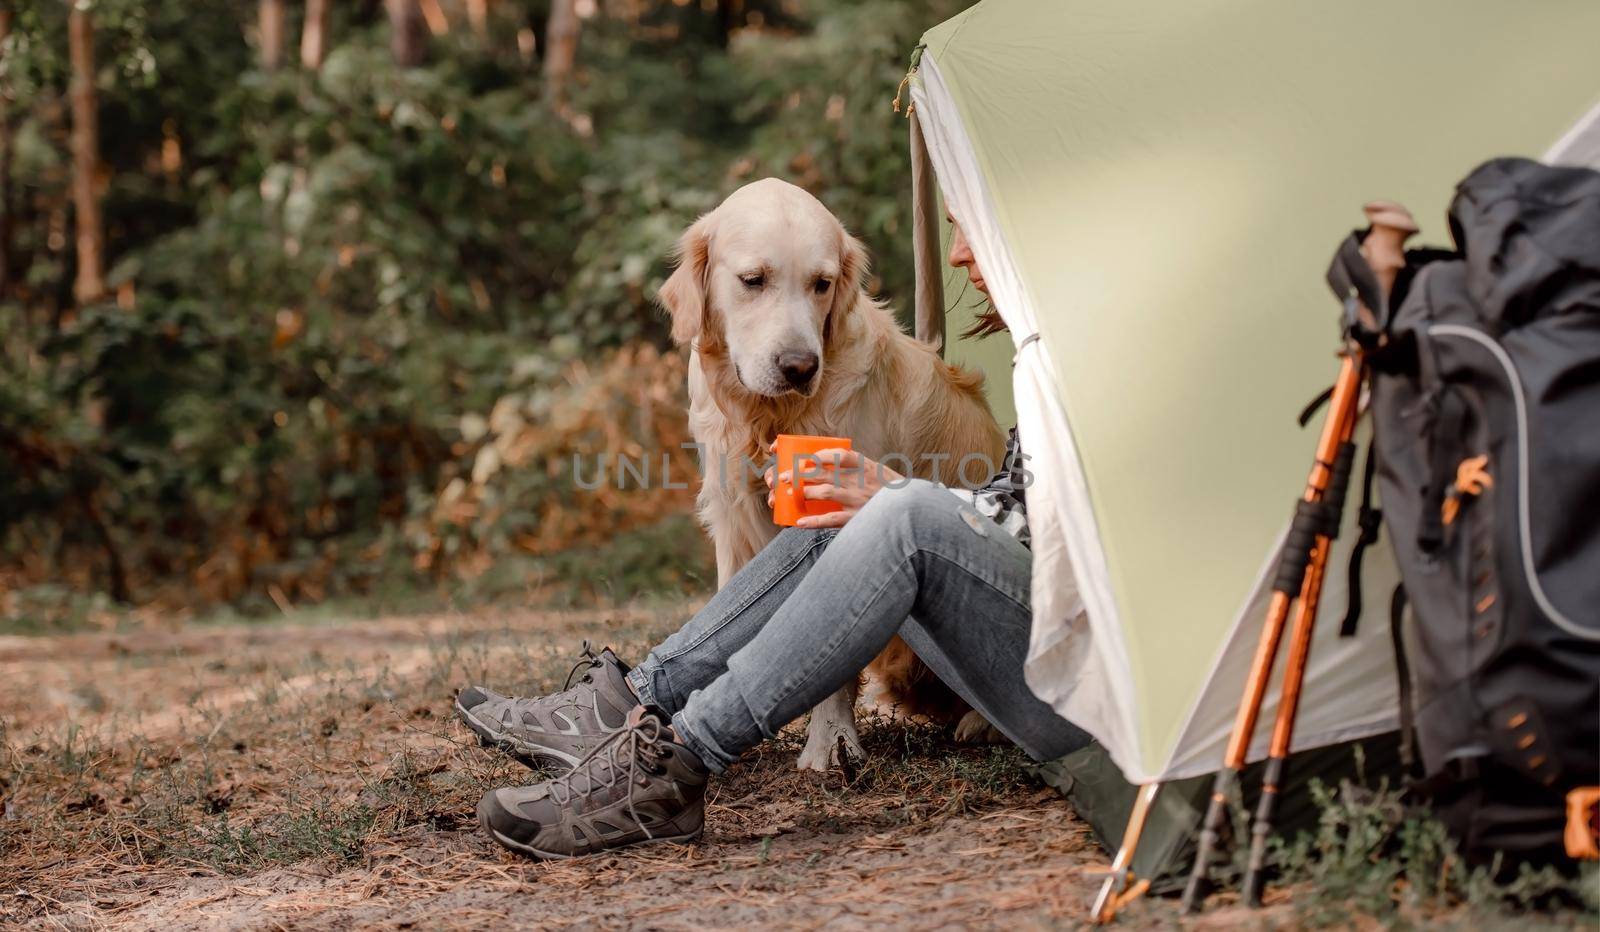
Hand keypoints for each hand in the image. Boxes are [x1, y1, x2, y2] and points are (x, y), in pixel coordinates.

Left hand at [764, 447, 904, 528]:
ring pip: (826, 493)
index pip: (837, 454)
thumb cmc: (890, 491)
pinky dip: (814, 521)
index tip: (803, 458)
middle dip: (799, 474)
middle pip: (824, 473)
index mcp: (865, 466)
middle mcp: (860, 480)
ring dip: (805, 493)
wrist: (913, 512)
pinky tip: (799, 522)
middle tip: (781, 477)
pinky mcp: (857, 519)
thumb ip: (855, 467)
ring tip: (791, 495)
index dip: (816, 454)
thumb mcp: (877, 472)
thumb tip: (826, 462)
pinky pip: (832, 519)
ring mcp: (858, 499)